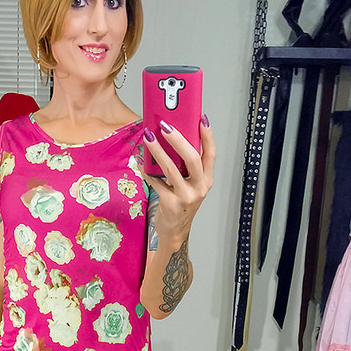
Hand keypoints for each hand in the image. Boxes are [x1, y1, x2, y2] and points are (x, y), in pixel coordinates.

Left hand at [143, 117, 214, 245]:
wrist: (174, 231)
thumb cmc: (181, 203)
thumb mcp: (190, 185)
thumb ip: (186, 167)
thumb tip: (172, 139)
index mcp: (207, 179)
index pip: (211, 154)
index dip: (207, 136)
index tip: (201, 118)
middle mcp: (199, 187)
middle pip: (192, 158)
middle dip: (177, 139)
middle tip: (165, 126)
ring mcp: (186, 196)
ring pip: (171, 168)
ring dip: (158, 150)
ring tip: (148, 137)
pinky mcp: (171, 203)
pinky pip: (156, 182)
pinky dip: (146, 170)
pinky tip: (139, 161)